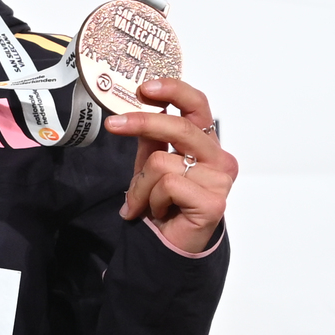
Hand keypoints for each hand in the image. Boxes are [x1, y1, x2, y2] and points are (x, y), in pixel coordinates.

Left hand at [108, 78, 233, 255]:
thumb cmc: (164, 204)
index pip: (198, 106)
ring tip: (143, 202)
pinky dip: (151, 200)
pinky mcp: (214, 201)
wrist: (169, 246)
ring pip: (162, 162)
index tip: (145, 88)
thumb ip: (151, 138)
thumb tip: (138, 108)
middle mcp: (220, 159)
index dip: (174, 91)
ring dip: (141, 185)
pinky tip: (159, 213)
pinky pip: (167, 186)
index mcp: (207, 144)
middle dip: (143, 123)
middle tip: (114, 125)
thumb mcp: (151, 164)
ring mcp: (220, 180)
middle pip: (179, 127)